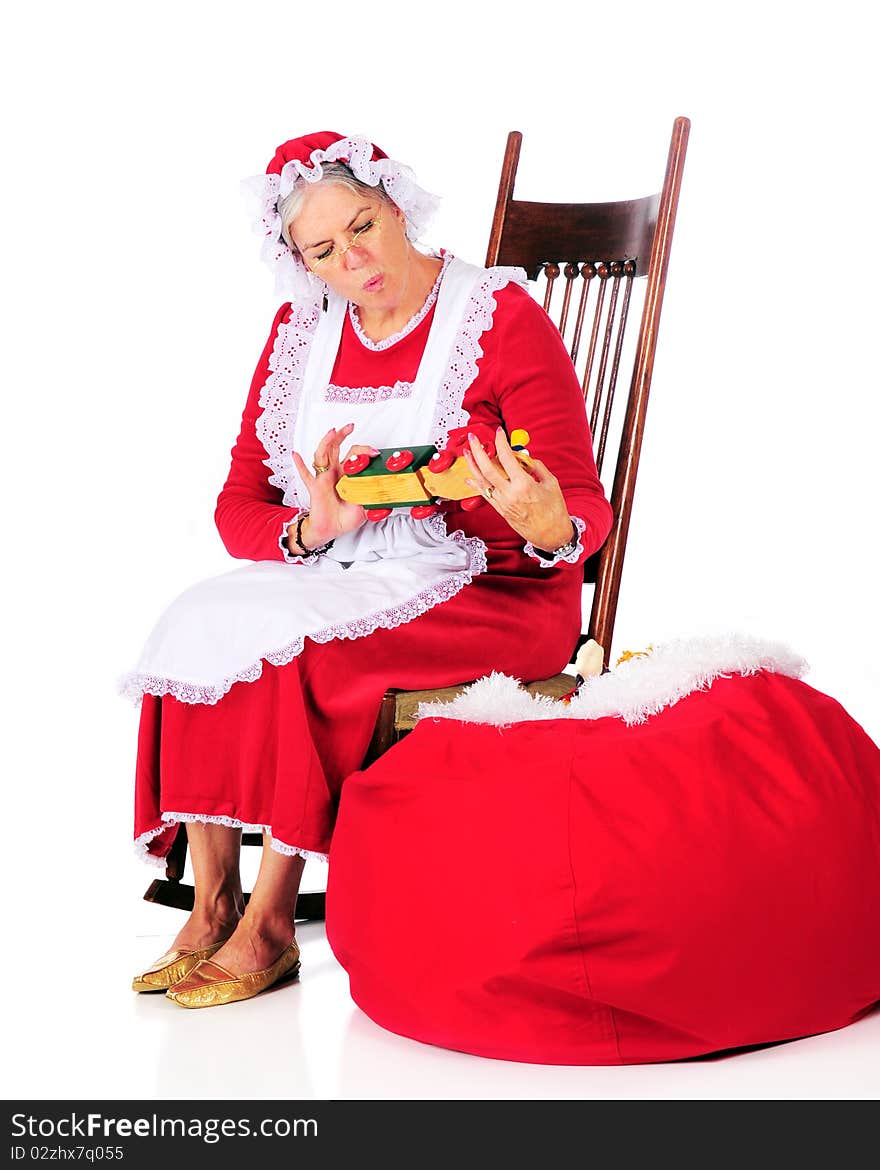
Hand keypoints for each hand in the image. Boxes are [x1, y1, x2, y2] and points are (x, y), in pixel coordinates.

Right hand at [291, 424, 367, 548]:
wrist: (331, 529)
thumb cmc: (345, 517)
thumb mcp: (366, 506)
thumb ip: (374, 498)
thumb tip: (389, 495)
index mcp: (348, 475)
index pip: (355, 456)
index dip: (364, 451)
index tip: (375, 452)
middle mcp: (335, 472)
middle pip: (337, 448)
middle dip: (342, 436)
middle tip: (350, 426)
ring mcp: (324, 478)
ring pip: (322, 455)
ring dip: (326, 442)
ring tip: (332, 432)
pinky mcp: (315, 487)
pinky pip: (306, 475)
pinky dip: (300, 465)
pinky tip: (295, 455)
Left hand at [463, 427, 573, 551]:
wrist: (551, 535)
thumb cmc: (554, 511)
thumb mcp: (551, 484)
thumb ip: (537, 467)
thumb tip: (524, 457)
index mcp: (523, 485)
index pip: (507, 458)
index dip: (501, 442)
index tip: (499, 432)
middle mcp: (509, 494)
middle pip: (487, 468)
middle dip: (478, 450)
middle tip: (473, 437)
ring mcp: (502, 503)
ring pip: (481, 481)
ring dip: (472, 465)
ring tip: (467, 452)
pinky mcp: (500, 510)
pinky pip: (484, 494)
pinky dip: (476, 484)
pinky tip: (469, 476)